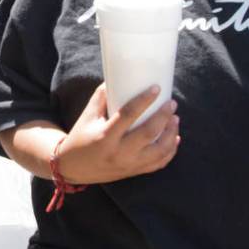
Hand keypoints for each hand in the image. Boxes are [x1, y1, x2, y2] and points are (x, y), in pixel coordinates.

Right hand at [56, 84, 179, 183]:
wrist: (73, 168)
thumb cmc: (80, 137)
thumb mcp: (87, 116)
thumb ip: (102, 97)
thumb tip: (116, 77)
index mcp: (104, 136)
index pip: (128, 115)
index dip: (144, 100)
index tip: (157, 88)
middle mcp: (118, 152)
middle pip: (149, 133)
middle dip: (164, 116)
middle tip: (171, 103)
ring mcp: (128, 165)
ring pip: (159, 151)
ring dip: (171, 133)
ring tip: (175, 119)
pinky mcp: (133, 171)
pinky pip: (158, 163)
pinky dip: (170, 151)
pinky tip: (174, 138)